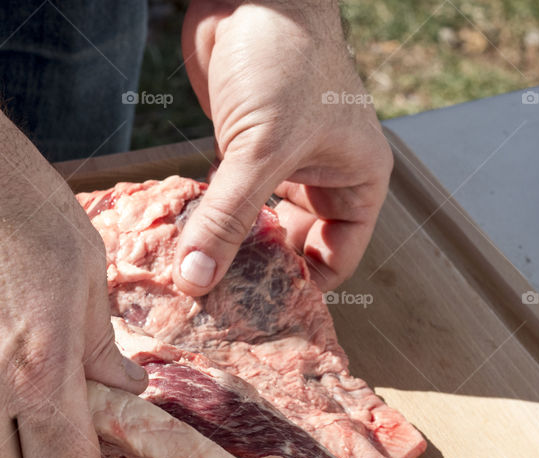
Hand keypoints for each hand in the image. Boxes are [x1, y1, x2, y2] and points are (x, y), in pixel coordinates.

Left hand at [174, 0, 392, 293]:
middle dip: (257, 273)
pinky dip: (208, 220)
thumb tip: (196, 280)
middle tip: (216, 307)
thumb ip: (228, 217)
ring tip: (193, 283)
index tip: (257, 317)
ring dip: (226, 248)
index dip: (302, 289)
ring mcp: (278, 167)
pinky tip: (182, 242)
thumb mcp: (262, 148)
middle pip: (292, 248)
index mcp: (355, 181)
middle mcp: (321, 179)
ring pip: (255, 226)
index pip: (336, 258)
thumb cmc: (285, 60)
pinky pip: (226, 201)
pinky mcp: (239, 153)